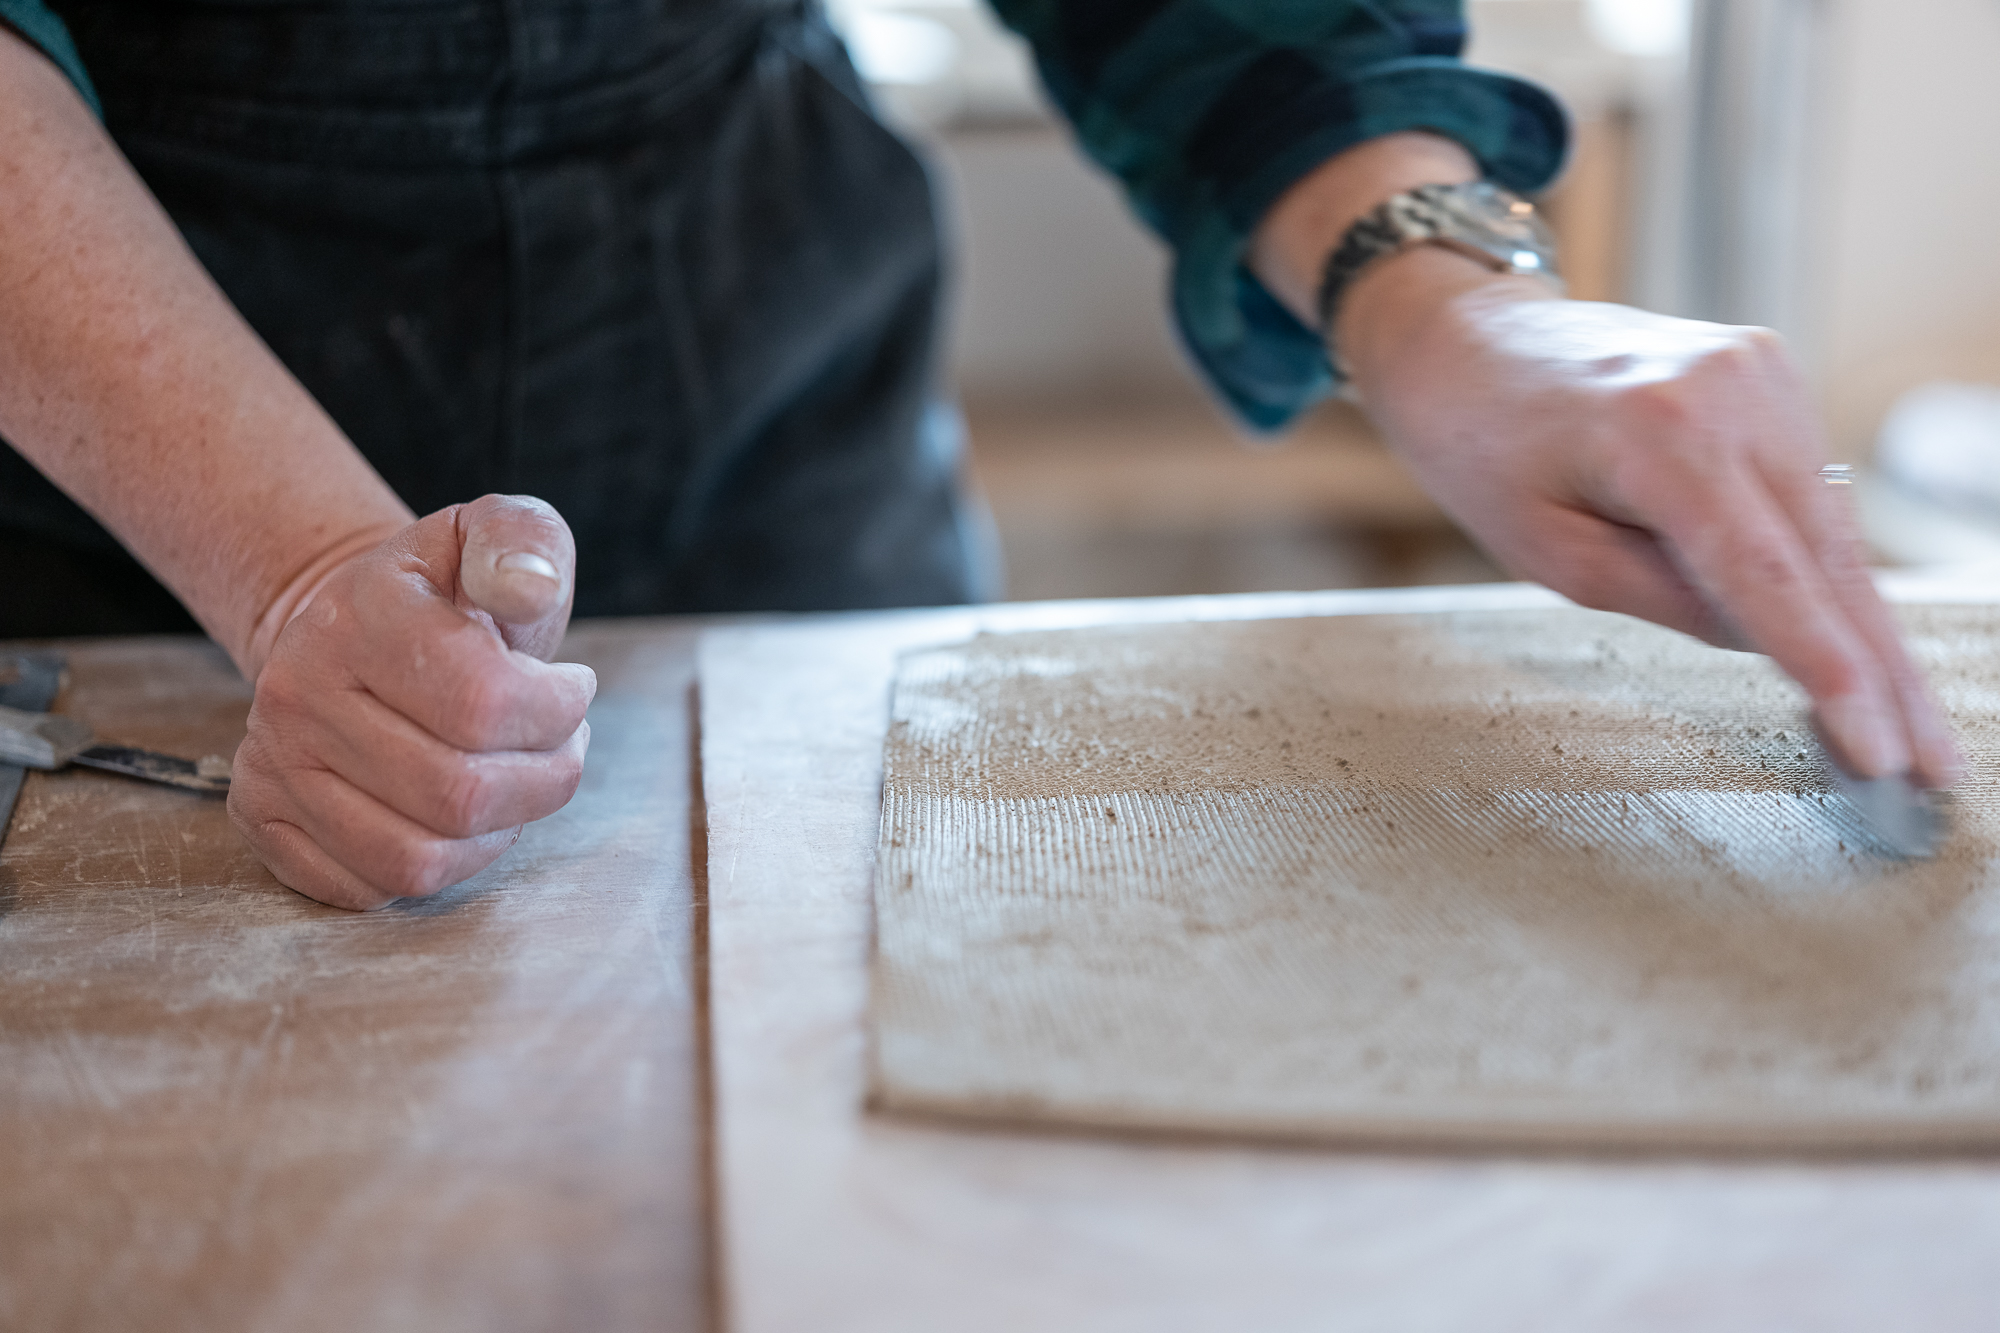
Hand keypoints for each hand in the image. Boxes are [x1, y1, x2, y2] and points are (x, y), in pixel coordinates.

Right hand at [228, 495, 595, 908]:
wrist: (350, 623)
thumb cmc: (444, 594)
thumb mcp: (494, 535)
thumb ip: (522, 542)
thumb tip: (527, 588)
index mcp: (357, 614)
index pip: (483, 702)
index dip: (558, 712)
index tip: (573, 690)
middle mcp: (297, 690)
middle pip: (459, 794)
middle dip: (544, 780)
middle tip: (560, 745)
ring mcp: (272, 762)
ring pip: (418, 858)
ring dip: (498, 833)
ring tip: (518, 779)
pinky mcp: (264, 820)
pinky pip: (372, 887)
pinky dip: (442, 866)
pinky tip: (462, 816)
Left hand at [1343, 251, 1959, 787]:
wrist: (1467, 336)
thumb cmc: (1481, 446)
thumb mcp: (1546, 551)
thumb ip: (1663, 597)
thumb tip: (1774, 641)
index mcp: (1661, 433)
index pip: (1766, 576)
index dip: (1831, 671)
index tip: (1879, 752)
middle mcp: (1733, 390)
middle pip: (1829, 559)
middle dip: (1884, 674)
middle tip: (1932, 771)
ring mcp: (1764, 373)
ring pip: (1832, 531)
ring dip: (1867, 631)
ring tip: (1907, 736)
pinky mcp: (1772, 375)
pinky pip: (1807, 494)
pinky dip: (1825, 569)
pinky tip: (1854, 650)